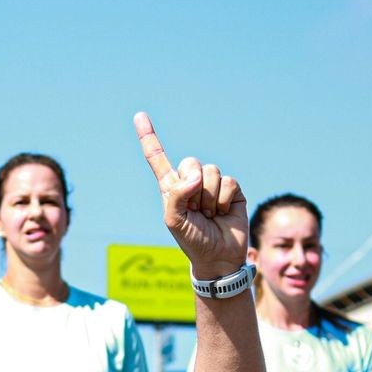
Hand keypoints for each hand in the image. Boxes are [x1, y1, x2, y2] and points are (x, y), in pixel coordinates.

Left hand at [134, 112, 247, 278]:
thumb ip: (177, 194)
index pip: (158, 158)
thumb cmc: (192, 240)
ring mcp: (212, 184)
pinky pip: (228, 181)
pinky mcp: (232, 189)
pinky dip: (223, 199)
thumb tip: (195, 175)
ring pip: (210, 171)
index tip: (139, 116)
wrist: (217, 256)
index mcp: (171, 187)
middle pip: (190, 162)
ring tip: (208, 215)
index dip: (149, 137)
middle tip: (195, 211)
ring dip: (208, 198)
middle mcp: (191, 181)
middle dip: (193, 187)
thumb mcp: (174, 220)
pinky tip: (222, 212)